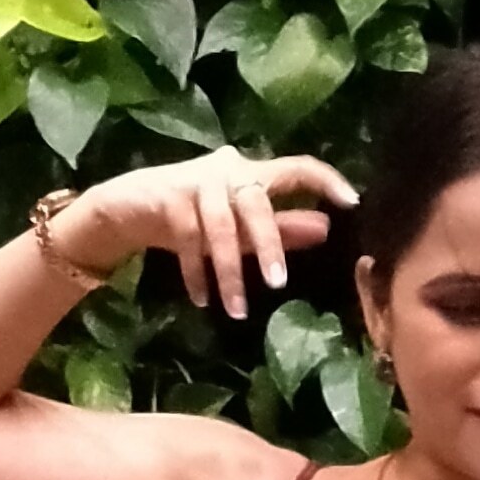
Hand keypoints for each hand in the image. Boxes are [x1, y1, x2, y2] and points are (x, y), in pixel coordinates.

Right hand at [65, 147, 360, 318]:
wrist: (128, 206)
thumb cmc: (194, 218)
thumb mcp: (242, 229)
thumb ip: (282, 229)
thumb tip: (327, 228)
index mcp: (252, 173)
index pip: (296, 168)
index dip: (324, 181)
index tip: (351, 202)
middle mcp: (228, 170)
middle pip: (256, 202)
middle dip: (268, 243)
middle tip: (278, 284)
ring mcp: (196, 182)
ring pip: (221, 228)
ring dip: (228, 272)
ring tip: (236, 311)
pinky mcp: (168, 197)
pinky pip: (188, 240)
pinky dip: (197, 273)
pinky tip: (203, 300)